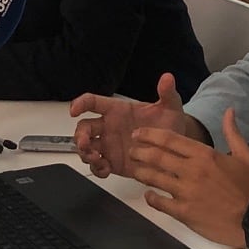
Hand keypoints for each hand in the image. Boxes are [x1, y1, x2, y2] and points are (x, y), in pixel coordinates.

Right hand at [69, 73, 192, 179]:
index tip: (74, 110)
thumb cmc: (168, 123)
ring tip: (96, 158)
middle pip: (84, 128)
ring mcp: (109, 145)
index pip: (94, 102)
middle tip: (85, 143)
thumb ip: (167, 93)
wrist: (175, 148)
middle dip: (80, 135)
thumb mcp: (171, 107)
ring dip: (85, 153)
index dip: (81, 103)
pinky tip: (104, 170)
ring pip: (86, 148)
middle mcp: (109, 126)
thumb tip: (167, 78)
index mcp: (117, 110)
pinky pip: (98, 166)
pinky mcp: (113, 162)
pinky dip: (97, 169)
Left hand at [130, 108, 248, 248]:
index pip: (170, 140)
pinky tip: (148, 195)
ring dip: (141, 172)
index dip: (150, 135)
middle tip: (131, 151)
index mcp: (205, 154)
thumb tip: (229, 111)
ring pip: (155, 178)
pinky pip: (160, 203)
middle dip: (140, 152)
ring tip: (134, 170)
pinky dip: (151, 198)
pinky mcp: (184, 212)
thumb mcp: (245, 155)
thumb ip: (232, 132)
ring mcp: (186, 192)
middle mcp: (192, 170)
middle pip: (157, 157)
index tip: (138, 134)